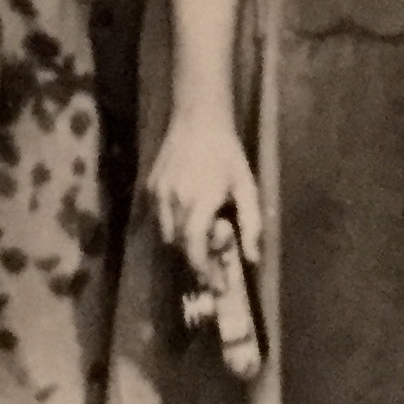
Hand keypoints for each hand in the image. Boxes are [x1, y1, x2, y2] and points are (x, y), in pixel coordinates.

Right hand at [146, 115, 261, 272]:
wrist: (198, 120)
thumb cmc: (227, 153)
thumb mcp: (247, 186)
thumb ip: (251, 223)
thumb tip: (253, 258)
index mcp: (202, 200)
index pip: (195, 246)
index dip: (203, 269)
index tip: (215, 284)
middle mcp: (176, 199)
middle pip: (181, 245)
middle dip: (196, 261)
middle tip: (213, 269)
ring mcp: (159, 194)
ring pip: (167, 235)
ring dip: (183, 245)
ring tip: (201, 243)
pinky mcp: (150, 188)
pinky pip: (159, 219)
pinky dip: (172, 227)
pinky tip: (188, 222)